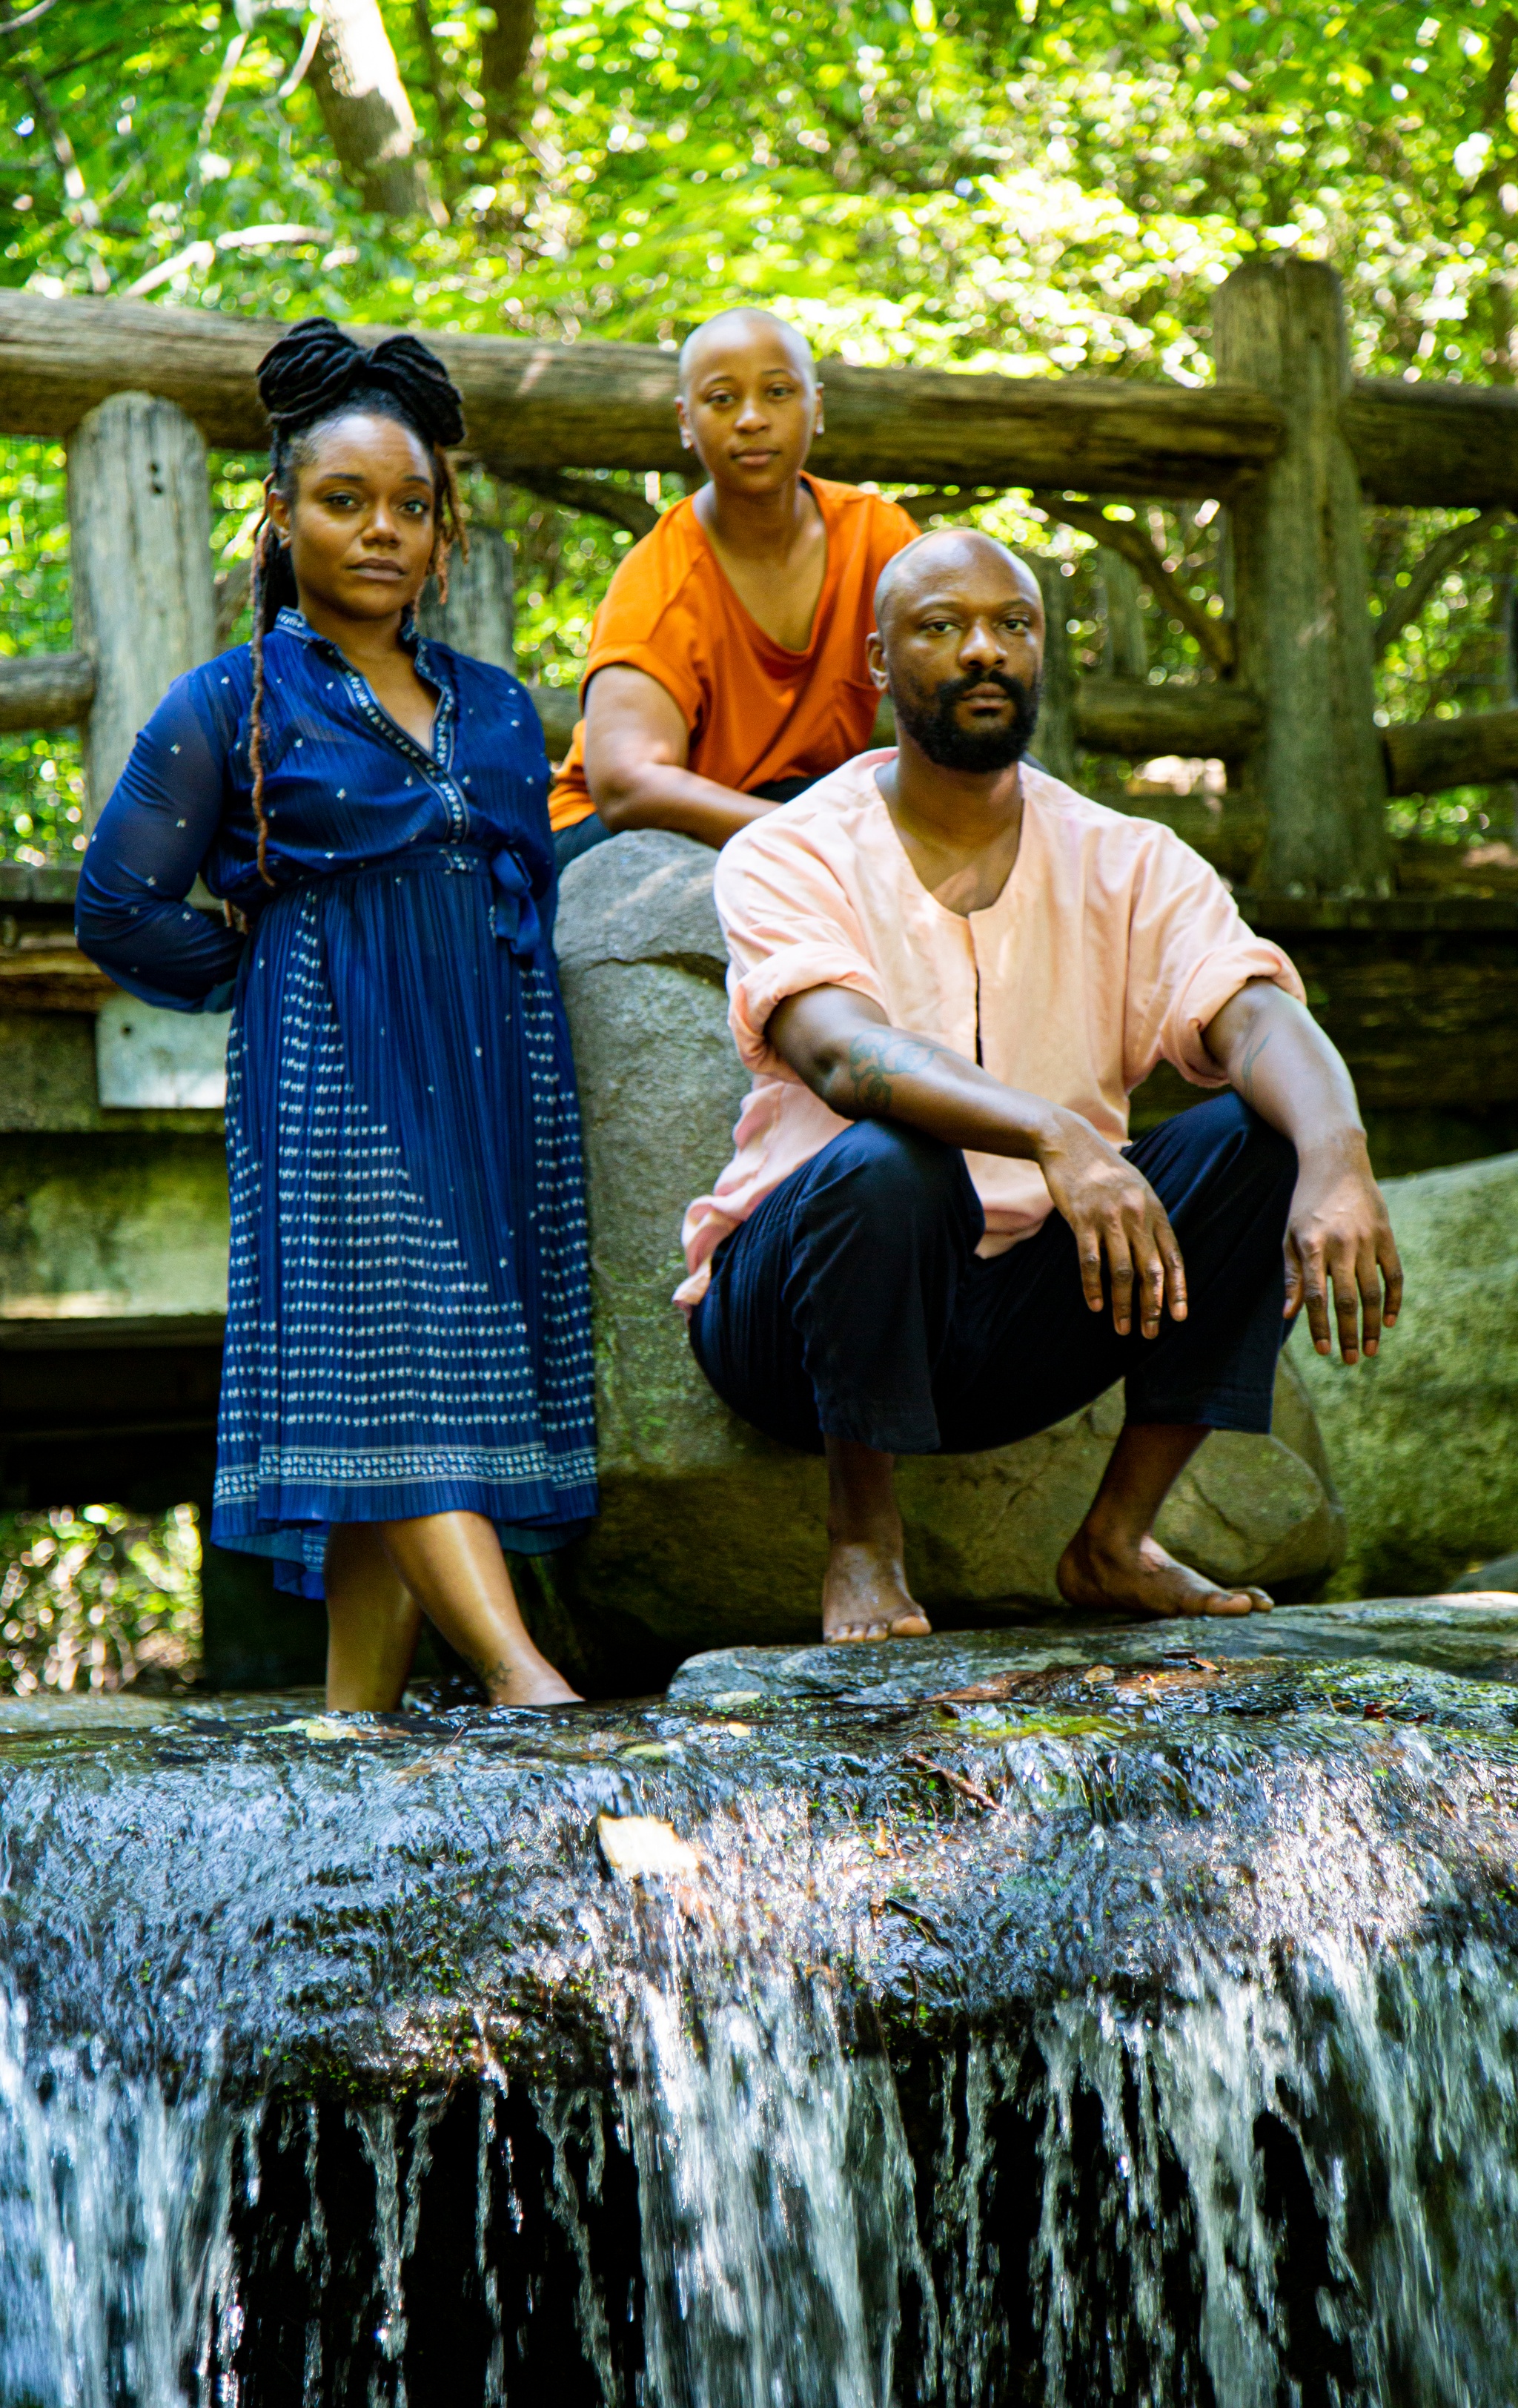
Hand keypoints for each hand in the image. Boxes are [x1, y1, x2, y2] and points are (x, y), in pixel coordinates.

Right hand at [1038, 1109, 1186, 1337]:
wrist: (1070, 1143)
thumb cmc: (1104, 1171)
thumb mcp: (1137, 1189)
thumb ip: (1149, 1220)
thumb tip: (1158, 1257)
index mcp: (1154, 1210)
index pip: (1172, 1257)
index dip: (1177, 1289)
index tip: (1178, 1316)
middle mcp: (1136, 1215)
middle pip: (1149, 1270)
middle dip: (1151, 1306)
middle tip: (1149, 1332)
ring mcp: (1109, 1217)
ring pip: (1121, 1271)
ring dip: (1122, 1304)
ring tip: (1122, 1328)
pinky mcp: (1082, 1219)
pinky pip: (1090, 1261)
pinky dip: (1092, 1286)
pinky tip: (1095, 1306)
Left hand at [1284, 1136, 1401, 1362]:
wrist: (1336, 1162)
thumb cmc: (1305, 1203)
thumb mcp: (1289, 1235)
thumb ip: (1292, 1275)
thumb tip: (1290, 1313)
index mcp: (1312, 1244)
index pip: (1316, 1295)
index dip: (1320, 1326)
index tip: (1323, 1351)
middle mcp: (1341, 1244)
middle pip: (1347, 1299)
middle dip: (1349, 1334)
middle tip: (1349, 1361)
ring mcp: (1367, 1239)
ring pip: (1373, 1292)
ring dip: (1372, 1325)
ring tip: (1369, 1350)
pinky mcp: (1386, 1235)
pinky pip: (1394, 1274)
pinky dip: (1394, 1300)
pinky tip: (1388, 1322)